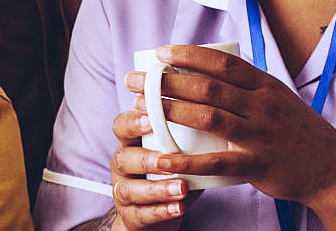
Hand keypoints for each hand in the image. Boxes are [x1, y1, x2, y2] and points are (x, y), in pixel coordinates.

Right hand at [97, 108, 197, 229]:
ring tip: (182, 188)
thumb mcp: (173, 153)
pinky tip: (178, 208)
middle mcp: (122, 166)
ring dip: (157, 189)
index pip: (122, 126)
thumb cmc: (168, 175)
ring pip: (131, 190)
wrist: (155, 214)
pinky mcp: (130, 216)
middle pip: (123, 158)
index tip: (152, 119)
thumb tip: (214, 119)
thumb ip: (186, 138)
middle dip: (146, 159)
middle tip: (168, 160)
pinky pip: (142, 215)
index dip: (133, 122)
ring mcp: (123, 192)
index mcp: (130, 144)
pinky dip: (161, 212)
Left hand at [125, 45, 335, 207]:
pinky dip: (186, 160)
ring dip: (170, 111)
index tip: (160, 52)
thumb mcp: (279, 100)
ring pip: (208, 117)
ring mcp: (260, 135)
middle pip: (208, 86)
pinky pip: (216, 162)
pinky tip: (163, 159)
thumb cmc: (299, 134)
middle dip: (167, 81)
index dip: (189, 55)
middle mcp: (262, 106)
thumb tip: (210, 70)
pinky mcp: (257, 165)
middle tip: (137, 81)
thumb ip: (249, 87)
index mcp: (266, 86)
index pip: (223, 63)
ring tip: (140, 109)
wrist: (333, 169)